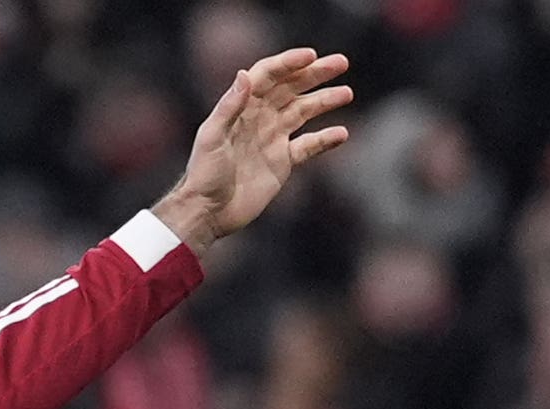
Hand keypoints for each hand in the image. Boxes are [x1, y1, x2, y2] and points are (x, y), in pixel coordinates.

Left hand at [154, 48, 352, 254]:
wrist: (207, 212)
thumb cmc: (203, 174)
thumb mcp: (211, 138)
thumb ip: (229, 107)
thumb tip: (244, 74)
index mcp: (241, 108)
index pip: (268, 76)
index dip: (289, 63)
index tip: (312, 55)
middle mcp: (259, 118)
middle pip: (291, 88)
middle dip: (316, 74)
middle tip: (342, 63)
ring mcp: (272, 139)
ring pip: (304, 112)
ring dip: (325, 101)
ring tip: (346, 94)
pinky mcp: (282, 162)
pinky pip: (309, 146)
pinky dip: (325, 139)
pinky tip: (341, 134)